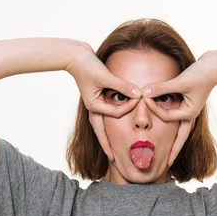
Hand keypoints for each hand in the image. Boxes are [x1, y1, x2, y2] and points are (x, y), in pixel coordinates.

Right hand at [65, 43, 142, 161]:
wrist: (75, 55)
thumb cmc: (87, 65)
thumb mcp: (105, 76)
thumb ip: (122, 86)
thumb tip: (138, 94)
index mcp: (94, 106)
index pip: (116, 113)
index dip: (130, 107)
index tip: (141, 98)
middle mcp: (94, 107)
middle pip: (101, 131)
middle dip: (107, 145)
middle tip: (114, 159)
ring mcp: (95, 103)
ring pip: (104, 124)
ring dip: (109, 134)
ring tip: (115, 148)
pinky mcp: (98, 97)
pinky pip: (108, 111)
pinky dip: (115, 116)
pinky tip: (120, 120)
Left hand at [141, 51, 216, 166]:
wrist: (216, 66)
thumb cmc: (201, 74)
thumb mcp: (180, 82)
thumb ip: (161, 88)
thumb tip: (144, 93)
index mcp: (189, 113)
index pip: (166, 117)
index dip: (154, 108)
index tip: (144, 98)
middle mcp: (190, 114)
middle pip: (180, 137)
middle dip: (174, 150)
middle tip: (167, 164)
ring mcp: (190, 110)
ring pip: (180, 129)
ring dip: (174, 139)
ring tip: (169, 153)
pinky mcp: (189, 103)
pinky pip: (179, 117)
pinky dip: (172, 121)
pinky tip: (169, 127)